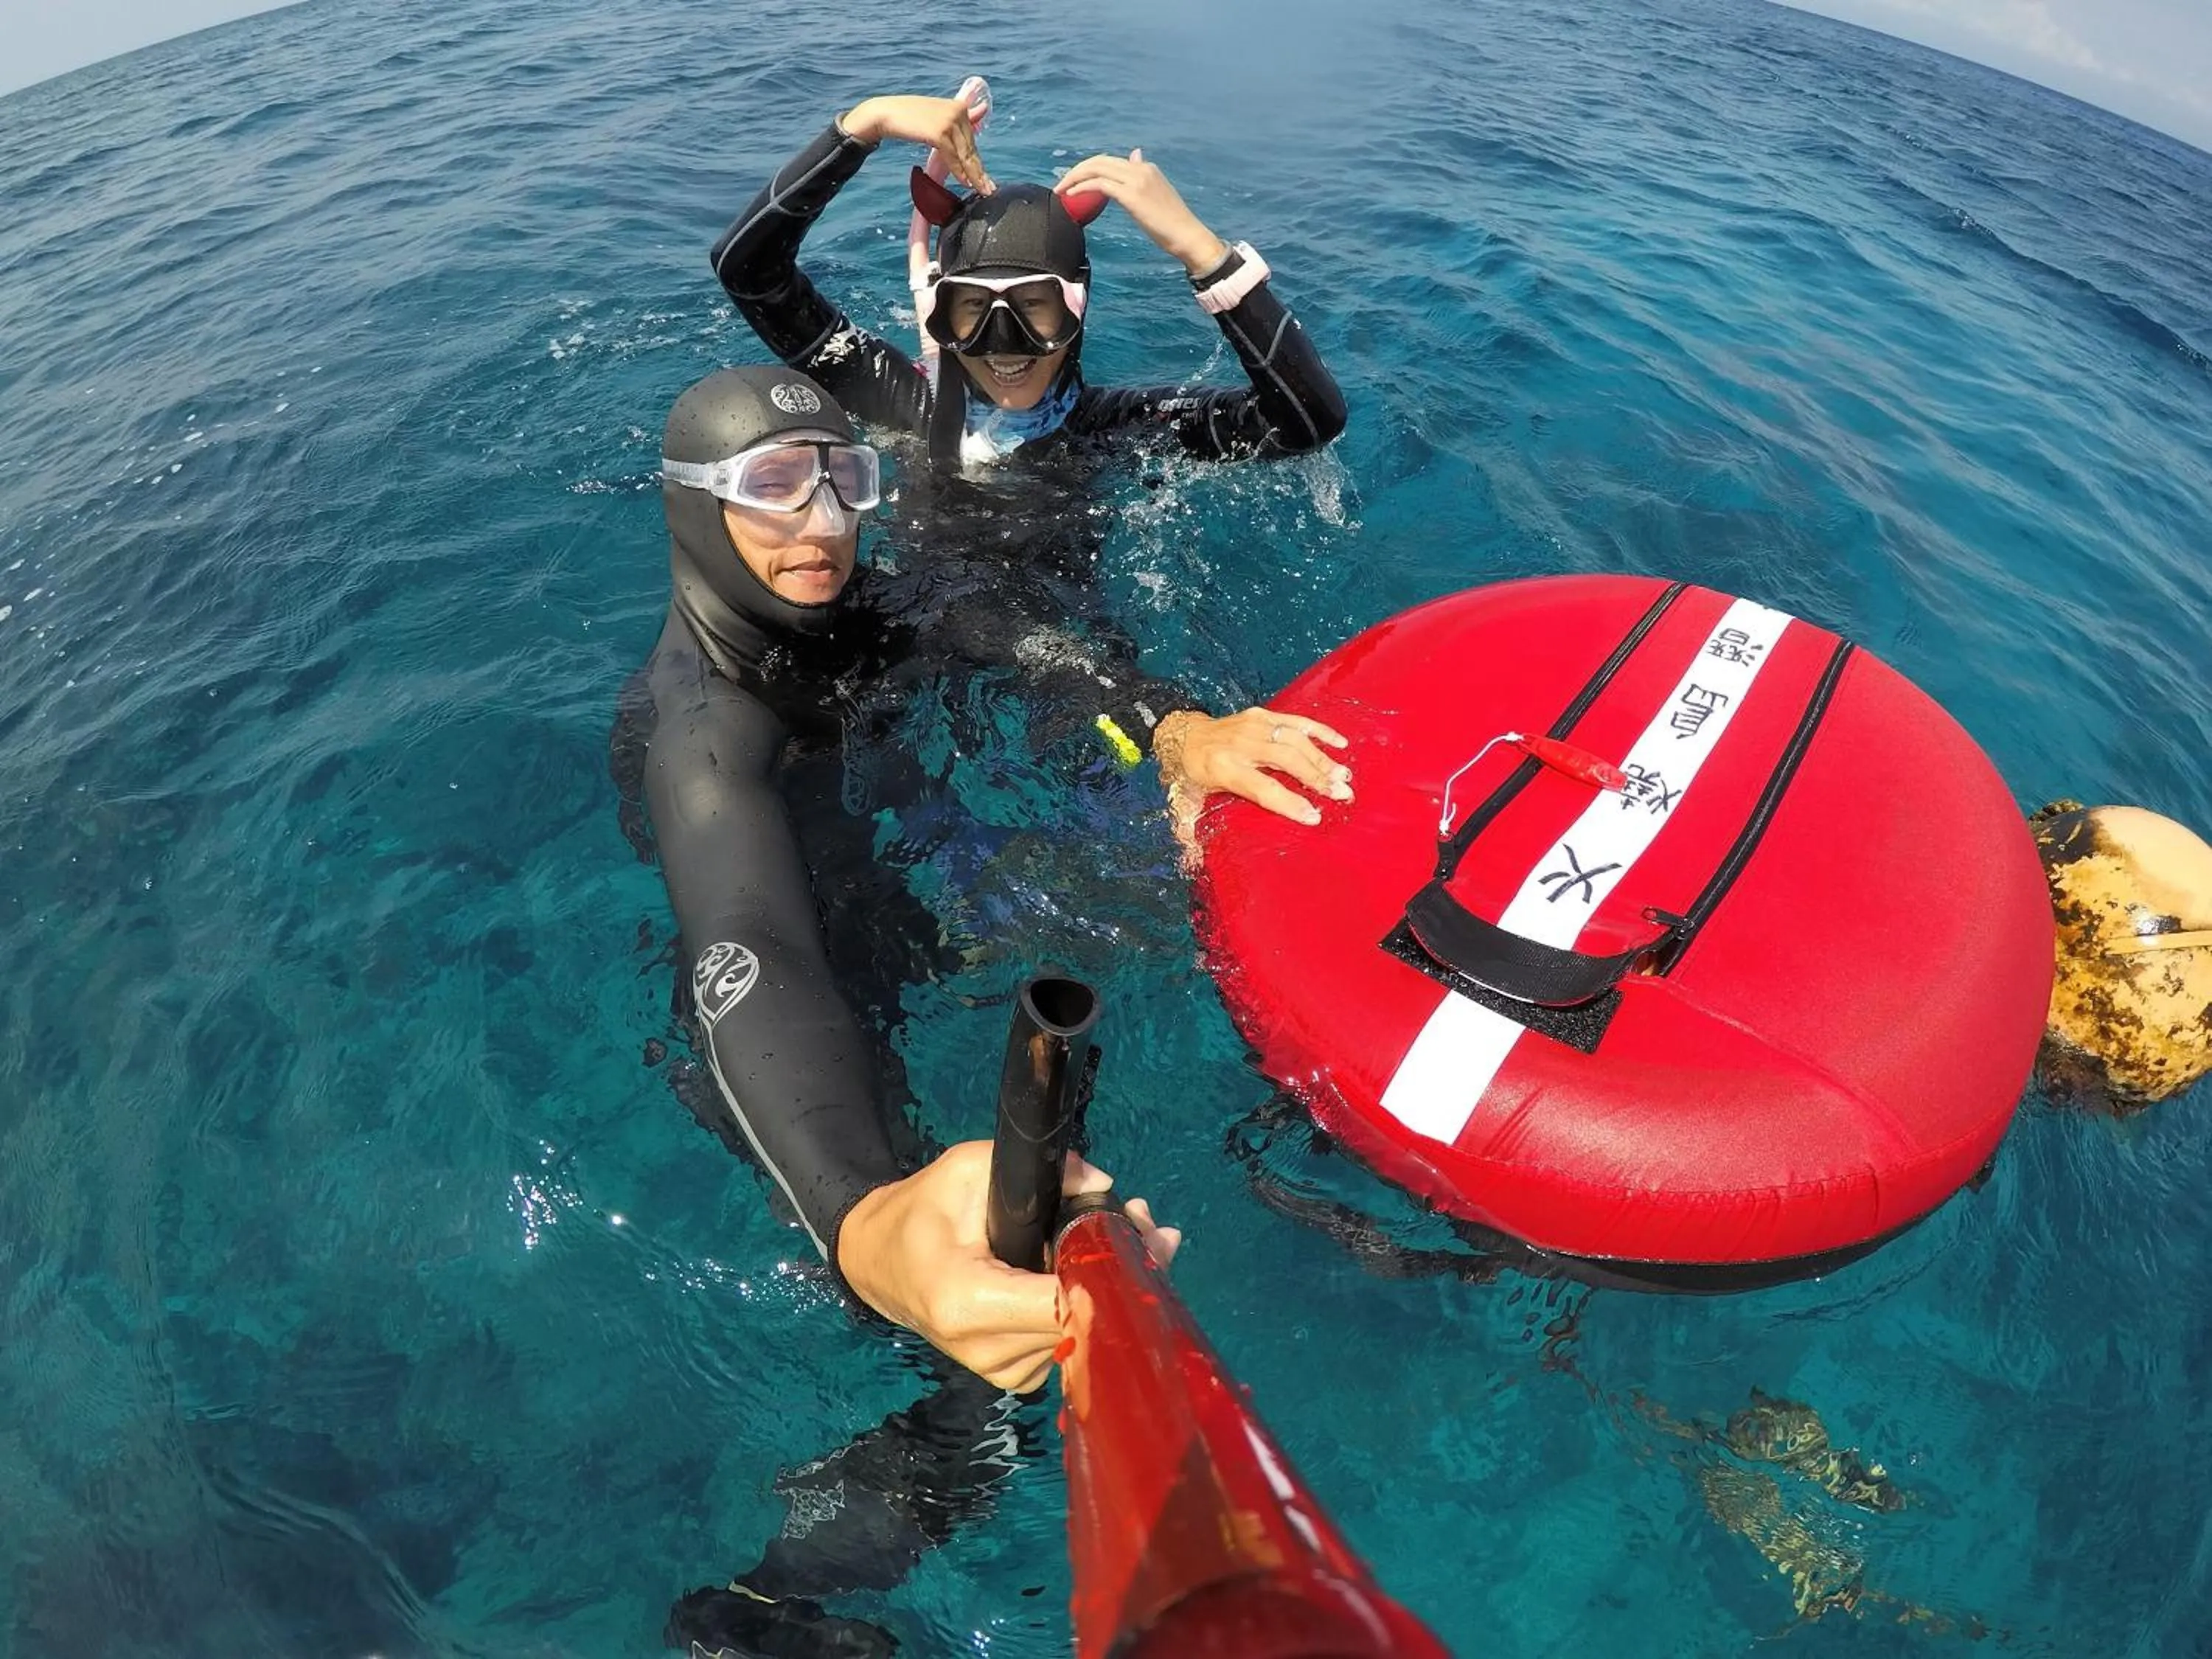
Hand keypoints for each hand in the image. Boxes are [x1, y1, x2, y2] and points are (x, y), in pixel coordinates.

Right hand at [835, 1142, 1180, 1392]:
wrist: (881, 1261)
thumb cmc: (922, 1211)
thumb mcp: (967, 1169)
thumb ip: (1038, 1173)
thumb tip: (1102, 1185)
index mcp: (967, 1302)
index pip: (1061, 1303)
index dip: (1105, 1269)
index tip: (1134, 1229)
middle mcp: (987, 1350)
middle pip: (1084, 1321)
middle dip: (1123, 1270)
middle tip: (1147, 1220)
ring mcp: (1003, 1371)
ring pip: (1088, 1334)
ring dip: (1114, 1285)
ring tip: (1126, 1232)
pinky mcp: (1016, 1376)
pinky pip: (1074, 1342)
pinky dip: (1094, 1306)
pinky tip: (1099, 1266)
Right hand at [840, 95, 992, 192]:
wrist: (885, 113)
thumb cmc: (909, 117)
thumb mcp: (937, 114)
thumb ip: (958, 118)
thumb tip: (984, 109)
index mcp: (959, 106)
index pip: (971, 139)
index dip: (977, 160)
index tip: (985, 178)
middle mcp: (957, 111)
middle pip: (970, 148)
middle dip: (978, 171)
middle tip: (988, 189)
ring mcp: (949, 121)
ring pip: (965, 154)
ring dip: (974, 175)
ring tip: (982, 190)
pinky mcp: (939, 132)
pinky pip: (953, 157)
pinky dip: (959, 171)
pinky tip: (966, 183)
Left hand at [1053, 149, 1227, 274]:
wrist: (1188, 235)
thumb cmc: (1172, 223)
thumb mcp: (1156, 193)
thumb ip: (1141, 176)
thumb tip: (1134, 156)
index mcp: (1145, 167)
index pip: (1110, 161)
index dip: (1088, 169)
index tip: (1074, 182)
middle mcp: (1140, 168)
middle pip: (1099, 160)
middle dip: (1077, 170)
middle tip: (1061, 185)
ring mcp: (1136, 180)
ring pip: (1096, 168)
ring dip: (1074, 177)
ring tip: (1061, 190)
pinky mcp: (1132, 195)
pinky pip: (1099, 184)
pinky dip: (1082, 187)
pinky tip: (1071, 195)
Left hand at [1155, 707, 1351, 844]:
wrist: (1181, 734)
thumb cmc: (1191, 773)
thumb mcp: (1186, 801)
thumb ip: (1191, 827)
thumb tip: (1194, 860)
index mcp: (1223, 768)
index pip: (1263, 789)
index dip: (1289, 803)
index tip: (1314, 817)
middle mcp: (1240, 744)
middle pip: (1287, 760)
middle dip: (1317, 778)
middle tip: (1342, 795)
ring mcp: (1253, 725)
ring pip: (1295, 739)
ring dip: (1323, 758)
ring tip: (1343, 776)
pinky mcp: (1262, 715)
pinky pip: (1296, 720)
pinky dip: (1320, 731)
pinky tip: (1340, 743)